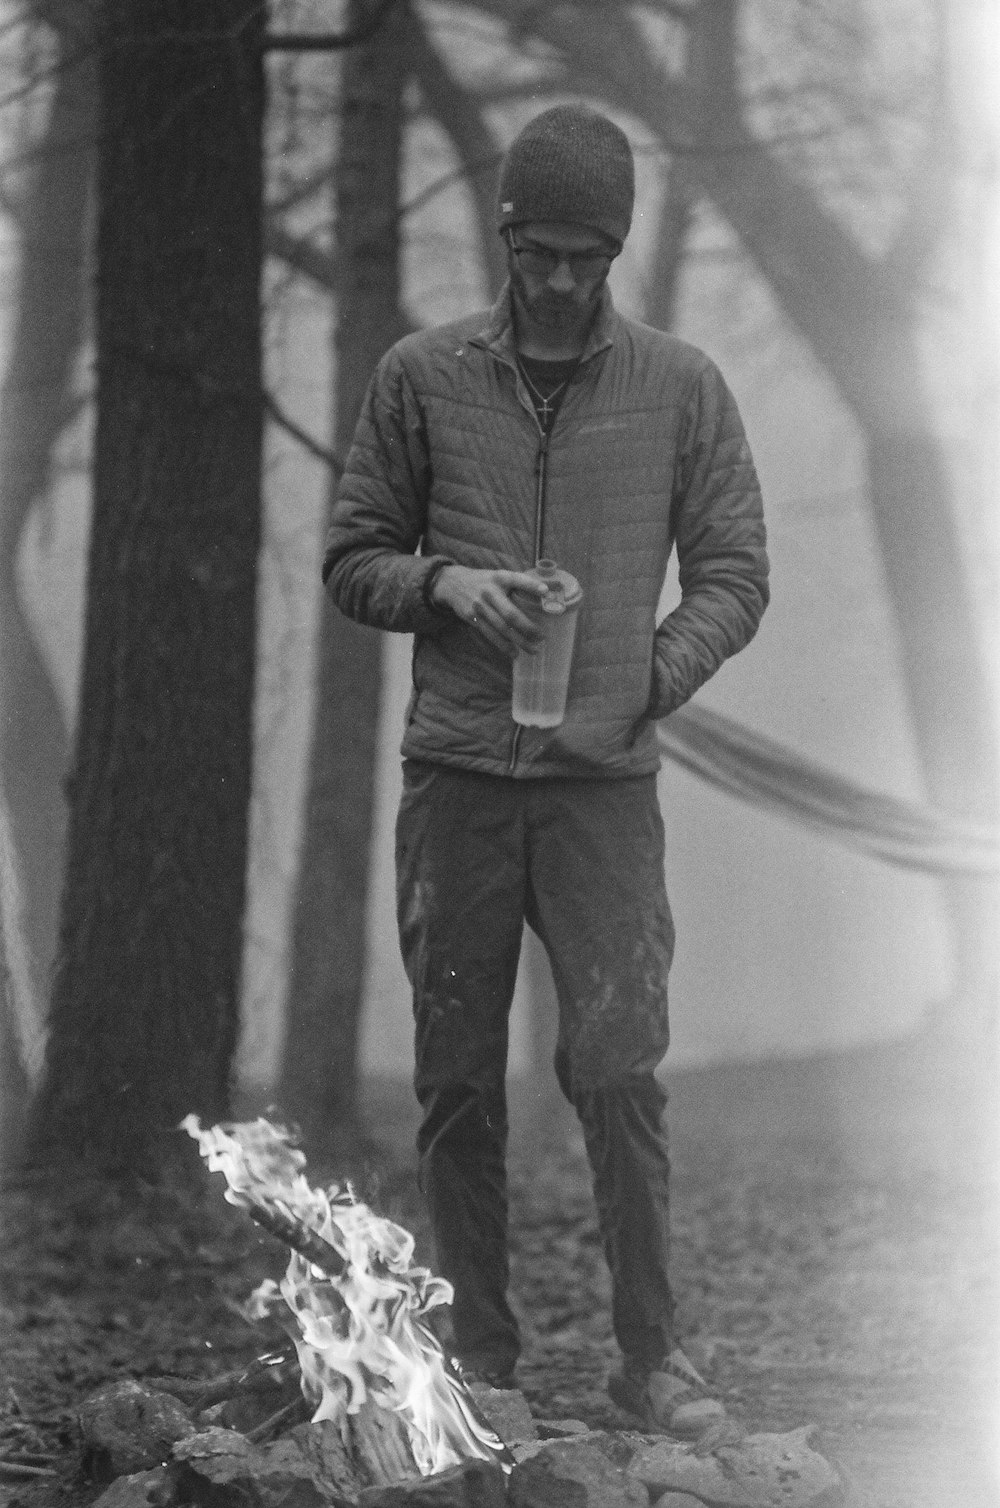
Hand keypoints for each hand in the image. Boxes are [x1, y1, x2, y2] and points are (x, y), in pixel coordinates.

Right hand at [431, 565, 548, 657]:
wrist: (453, 584)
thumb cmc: (484, 581)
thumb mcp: (498, 576)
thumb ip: (516, 584)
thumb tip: (545, 594)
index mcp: (499, 578)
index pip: (517, 579)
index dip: (531, 585)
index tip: (546, 591)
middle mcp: (489, 592)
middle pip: (510, 614)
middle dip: (528, 627)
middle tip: (542, 637)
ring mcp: (480, 606)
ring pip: (501, 628)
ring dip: (518, 641)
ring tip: (533, 650)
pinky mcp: (472, 618)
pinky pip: (490, 634)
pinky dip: (503, 645)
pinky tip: (514, 653)